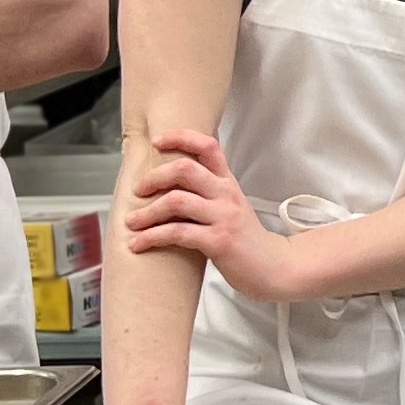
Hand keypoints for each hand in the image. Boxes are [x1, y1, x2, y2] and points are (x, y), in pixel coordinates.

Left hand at [121, 127, 305, 304]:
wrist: (273, 267)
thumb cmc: (245, 239)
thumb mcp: (230, 207)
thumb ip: (207, 193)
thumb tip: (167, 186)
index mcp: (228, 182)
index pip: (208, 146)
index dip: (180, 137)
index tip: (156, 141)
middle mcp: (226, 194)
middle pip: (185, 169)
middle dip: (153, 178)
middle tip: (138, 191)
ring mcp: (224, 216)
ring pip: (176, 201)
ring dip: (147, 212)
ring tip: (131, 222)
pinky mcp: (219, 241)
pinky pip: (177, 232)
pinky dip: (152, 237)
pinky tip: (138, 244)